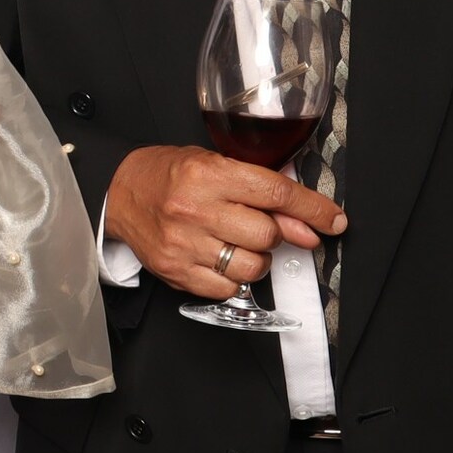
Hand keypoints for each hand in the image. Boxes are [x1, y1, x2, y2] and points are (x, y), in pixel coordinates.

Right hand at [107, 145, 344, 299]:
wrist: (119, 195)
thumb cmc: (168, 175)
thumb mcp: (214, 165)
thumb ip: (260, 191)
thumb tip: (307, 225)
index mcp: (207, 175)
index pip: (275, 194)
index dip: (313, 209)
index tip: (334, 220)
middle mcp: (195, 210)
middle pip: (267, 235)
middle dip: (274, 232)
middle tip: (258, 225)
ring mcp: (184, 245)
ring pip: (253, 266)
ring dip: (257, 257)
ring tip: (236, 241)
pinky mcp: (177, 272)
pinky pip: (229, 287)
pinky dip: (234, 276)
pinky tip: (220, 258)